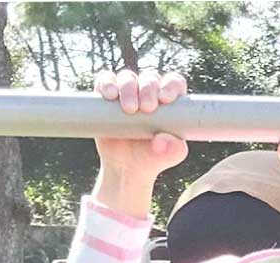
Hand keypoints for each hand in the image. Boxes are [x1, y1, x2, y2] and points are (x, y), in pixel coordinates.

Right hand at [92, 69, 188, 185]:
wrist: (125, 169)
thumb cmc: (152, 158)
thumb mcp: (169, 156)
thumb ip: (173, 149)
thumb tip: (161, 140)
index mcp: (169, 101)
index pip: (174, 83)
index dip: (170, 85)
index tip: (165, 98)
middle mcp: (149, 92)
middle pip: (150, 79)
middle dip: (148, 89)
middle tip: (147, 108)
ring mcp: (127, 92)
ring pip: (128, 77)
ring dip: (129, 87)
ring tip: (129, 109)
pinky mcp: (107, 96)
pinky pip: (105, 81)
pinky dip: (107, 84)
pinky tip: (110, 94)